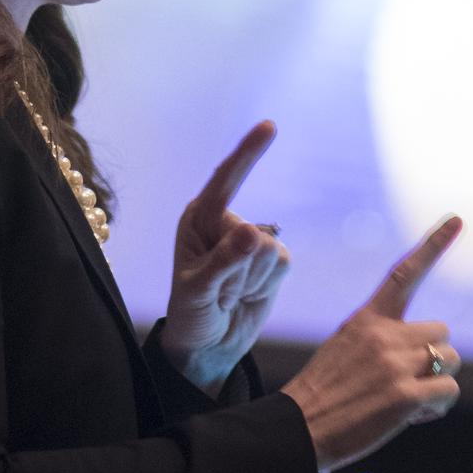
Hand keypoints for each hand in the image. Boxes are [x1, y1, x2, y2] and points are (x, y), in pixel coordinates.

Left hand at [161, 121, 289, 396]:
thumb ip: (225, 260)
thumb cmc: (190, 314)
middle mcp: (226, 222)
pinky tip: (245, 295)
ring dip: (250, 280)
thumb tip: (252, 230)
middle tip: (217, 290)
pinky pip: (282, 265)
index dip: (248, 153)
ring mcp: (252, 240)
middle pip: (254, 233)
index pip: (225, 180)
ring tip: (228, 293)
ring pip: (271, 251)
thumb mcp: (198, 289)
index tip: (269, 126)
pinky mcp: (272, 260)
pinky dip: (264, 286)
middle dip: (238, 269)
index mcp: (198, 218)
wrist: (208, 346)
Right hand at [282, 216, 462, 470]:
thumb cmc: (323, 395)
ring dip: (437, 383)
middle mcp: (383, 335)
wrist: (298, 429)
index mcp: (366, 319)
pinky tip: (411, 416)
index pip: (403, 274)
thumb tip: (423, 352)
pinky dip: (437, 407)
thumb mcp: (345, 349)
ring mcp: (395, 364)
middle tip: (407, 380)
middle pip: (442, 332)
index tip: (457, 219)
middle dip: (433, 357)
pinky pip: (449, 392)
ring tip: (406, 401)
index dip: (434, 245)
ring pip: (451, 361)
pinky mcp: (405, 396)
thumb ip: (382, 341)